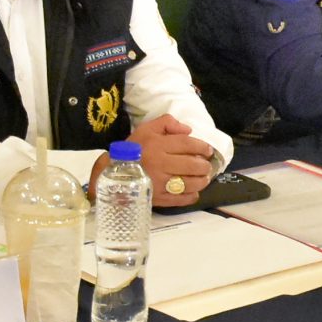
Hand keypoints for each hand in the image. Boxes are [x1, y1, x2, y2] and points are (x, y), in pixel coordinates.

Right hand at [101, 114, 217, 209]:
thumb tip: (188, 130)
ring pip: (190, 184)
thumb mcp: (147, 129)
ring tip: (203, 179)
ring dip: (201, 181)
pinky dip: (191, 196)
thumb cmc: (132, 149)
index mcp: (159, 145)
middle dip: (204, 166)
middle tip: (206, 166)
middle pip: (192, 165)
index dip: (202, 147)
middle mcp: (161, 164)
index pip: (188, 144)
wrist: (113, 171)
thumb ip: (167, 123)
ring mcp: (160, 183)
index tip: (208, 150)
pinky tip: (194, 192)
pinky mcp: (158, 198)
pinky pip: (180, 199)